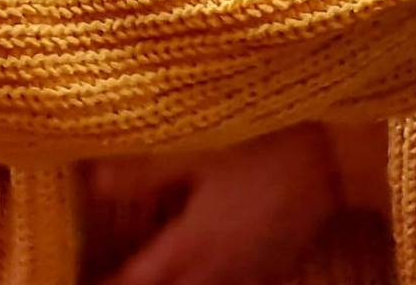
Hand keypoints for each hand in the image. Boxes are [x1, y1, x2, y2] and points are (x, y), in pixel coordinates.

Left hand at [76, 126, 345, 284]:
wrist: (334, 157)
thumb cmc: (262, 145)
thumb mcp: (195, 150)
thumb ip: (143, 172)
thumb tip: (93, 182)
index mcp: (193, 246)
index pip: (138, 284)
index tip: (81, 279)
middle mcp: (220, 273)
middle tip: (107, 279)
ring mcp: (250, 278)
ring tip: (147, 276)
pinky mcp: (273, 273)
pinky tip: (196, 276)